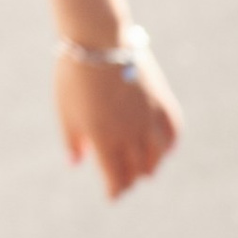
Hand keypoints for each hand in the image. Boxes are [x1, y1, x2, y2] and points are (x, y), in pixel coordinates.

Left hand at [55, 41, 182, 196]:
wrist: (97, 41)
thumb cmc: (73, 76)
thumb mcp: (65, 111)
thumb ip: (72, 141)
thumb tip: (76, 163)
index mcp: (103, 139)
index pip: (115, 178)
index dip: (115, 191)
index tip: (112, 196)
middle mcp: (129, 134)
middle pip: (136, 170)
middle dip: (129, 180)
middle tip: (123, 183)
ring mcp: (148, 118)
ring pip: (157, 156)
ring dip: (150, 167)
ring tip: (144, 170)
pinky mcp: (161, 102)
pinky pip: (172, 132)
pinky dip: (169, 146)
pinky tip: (164, 150)